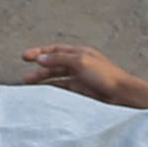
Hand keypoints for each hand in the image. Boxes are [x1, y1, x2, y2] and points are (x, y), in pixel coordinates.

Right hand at [22, 43, 136, 102]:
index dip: (40, 53)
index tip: (25, 57)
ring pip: (57, 78)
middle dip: (39, 70)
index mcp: (79, 53)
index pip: (55, 51)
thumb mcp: (81, 62)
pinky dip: (52, 91)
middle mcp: (79, 64)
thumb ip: (60, 59)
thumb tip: (41, 58)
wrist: (122, 95)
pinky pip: (63, 90)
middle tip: (25, 77)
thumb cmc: (106, 76)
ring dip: (43, 81)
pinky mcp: (82, 92)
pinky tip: (44, 94)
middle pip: (54, 65)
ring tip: (30, 86)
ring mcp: (80, 79)